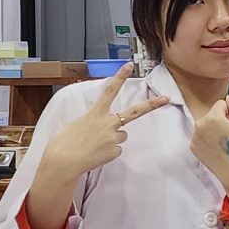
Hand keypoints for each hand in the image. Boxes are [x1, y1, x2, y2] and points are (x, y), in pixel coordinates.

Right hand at [34, 67, 166, 187]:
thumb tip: (95, 125)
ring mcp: (113, 137)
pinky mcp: (115, 151)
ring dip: (113, 138)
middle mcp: (108, 123)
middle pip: (135, 111)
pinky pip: (116, 149)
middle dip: (152, 105)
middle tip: (166, 98)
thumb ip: (89, 121)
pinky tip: (96, 153)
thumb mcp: (74, 124)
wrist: (64, 162)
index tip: (129, 65)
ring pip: (122, 135)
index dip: (120, 76)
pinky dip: (108, 151)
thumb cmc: (62, 143)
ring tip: (96, 144)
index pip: (110, 90)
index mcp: (95, 113)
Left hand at [189, 95, 228, 200]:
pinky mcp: (193, 146)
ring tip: (223, 142)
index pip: (220, 104)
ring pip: (205, 124)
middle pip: (212, 114)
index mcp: (213, 118)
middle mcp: (200, 125)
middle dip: (221, 120)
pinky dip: (208, 138)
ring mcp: (194, 137)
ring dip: (213, 129)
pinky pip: (200, 135)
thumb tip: (228, 98)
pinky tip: (217, 147)